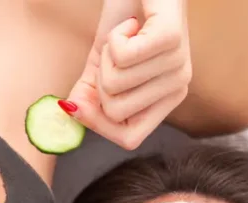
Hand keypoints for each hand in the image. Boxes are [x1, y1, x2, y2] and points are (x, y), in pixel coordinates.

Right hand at [61, 0, 191, 149]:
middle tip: (114, 53)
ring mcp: (178, 65)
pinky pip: (123, 56)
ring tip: (125, 33)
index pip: (129, 139)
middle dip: (99, 80)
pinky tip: (131, 23)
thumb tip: (69, 111)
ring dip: (107, 52)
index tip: (83, 99)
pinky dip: (114, 35)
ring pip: (116, 84)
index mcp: (166, 100)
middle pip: (116, 113)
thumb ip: (89, 94)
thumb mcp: (103, 63)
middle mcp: (178, 86)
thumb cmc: (129, 18)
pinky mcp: (171, 39)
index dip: (98, 125)